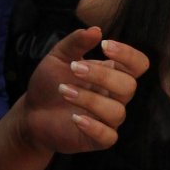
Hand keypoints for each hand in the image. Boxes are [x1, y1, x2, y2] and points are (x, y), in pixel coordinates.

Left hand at [21, 27, 148, 155]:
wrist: (31, 112)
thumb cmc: (50, 83)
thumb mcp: (58, 57)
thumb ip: (76, 42)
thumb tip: (96, 29)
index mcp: (112, 74)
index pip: (138, 65)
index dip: (128, 55)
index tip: (104, 45)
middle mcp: (115, 97)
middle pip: (129, 86)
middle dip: (102, 76)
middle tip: (74, 69)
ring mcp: (108, 120)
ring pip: (117, 112)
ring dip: (90, 100)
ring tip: (63, 91)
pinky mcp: (98, 140)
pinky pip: (108, 137)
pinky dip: (93, 127)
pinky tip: (75, 118)